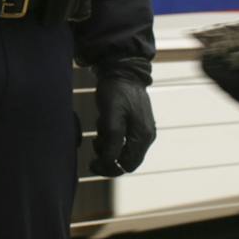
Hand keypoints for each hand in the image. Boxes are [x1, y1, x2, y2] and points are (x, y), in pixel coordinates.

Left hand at [91, 58, 155, 175]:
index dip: (109, 168)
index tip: (92, 164)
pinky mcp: (135, 122)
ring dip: (107, 143)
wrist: (122, 71)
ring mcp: (142, 129)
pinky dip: (110, 134)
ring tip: (99, 127)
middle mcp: (146, 136)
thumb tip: (111, 162)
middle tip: (94, 142)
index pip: (127, 165)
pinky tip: (103, 122)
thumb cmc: (115, 93)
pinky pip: (122, 137)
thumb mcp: (110, 117)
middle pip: (126, 159)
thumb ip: (113, 140)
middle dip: (108, 155)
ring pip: (122, 148)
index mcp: (142, 137)